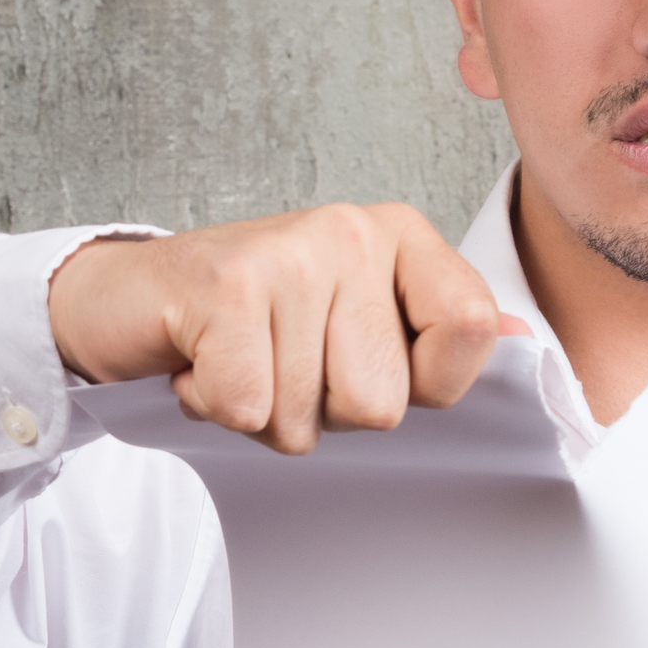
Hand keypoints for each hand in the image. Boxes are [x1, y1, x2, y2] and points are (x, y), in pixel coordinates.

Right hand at [48, 202, 523, 451]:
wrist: (126, 301)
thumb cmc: (250, 324)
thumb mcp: (355, 323)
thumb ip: (436, 333)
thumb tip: (521, 343)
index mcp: (399, 235)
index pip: (469, 331)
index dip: (422, 385)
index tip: (362, 362)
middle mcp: (351, 231)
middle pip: (383, 401)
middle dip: (324, 411)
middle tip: (279, 363)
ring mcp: (288, 253)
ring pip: (311, 416)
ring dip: (266, 413)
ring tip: (239, 360)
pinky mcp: (224, 287)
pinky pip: (249, 408)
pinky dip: (214, 407)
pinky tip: (202, 364)